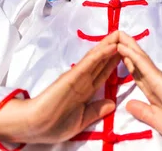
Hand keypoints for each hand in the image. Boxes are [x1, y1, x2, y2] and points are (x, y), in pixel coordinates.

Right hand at [0, 31, 120, 143]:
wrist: (37, 126)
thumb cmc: (54, 125)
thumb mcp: (82, 120)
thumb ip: (96, 111)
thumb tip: (112, 103)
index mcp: (85, 91)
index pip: (102, 74)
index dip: (113, 64)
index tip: (124, 55)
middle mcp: (83, 81)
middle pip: (101, 62)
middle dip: (113, 50)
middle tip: (124, 37)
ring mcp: (78, 76)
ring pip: (96, 58)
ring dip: (108, 46)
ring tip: (120, 34)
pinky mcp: (74, 75)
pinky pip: (90, 63)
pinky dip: (101, 54)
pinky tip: (112, 47)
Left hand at [117, 31, 161, 143]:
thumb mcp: (156, 120)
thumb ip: (143, 112)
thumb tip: (129, 105)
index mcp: (154, 93)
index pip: (138, 76)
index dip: (129, 65)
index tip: (120, 55)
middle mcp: (154, 82)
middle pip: (137, 63)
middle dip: (127, 50)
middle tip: (117, 37)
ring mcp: (155, 77)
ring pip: (139, 58)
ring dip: (128, 46)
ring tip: (118, 34)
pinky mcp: (156, 77)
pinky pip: (141, 63)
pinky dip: (131, 54)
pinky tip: (122, 47)